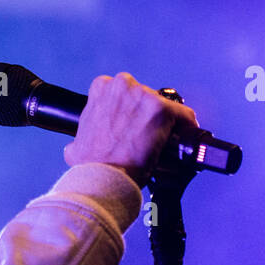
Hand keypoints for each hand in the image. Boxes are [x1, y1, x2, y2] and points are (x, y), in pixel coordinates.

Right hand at [62, 72, 199, 185]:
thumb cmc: (92, 164)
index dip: (131, 109)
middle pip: (146, 96)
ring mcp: (143, 96)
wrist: (104, 178)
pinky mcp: (162, 110)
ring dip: (166, 122)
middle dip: (147, 114)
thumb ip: (83, 136)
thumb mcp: (77, 144)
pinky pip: (184, 116)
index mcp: (101, 89)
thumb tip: (81, 145)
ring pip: (165, 105)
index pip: (125, 92)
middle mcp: (122, 86)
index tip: (134, 123)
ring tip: (162, 142)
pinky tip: (184, 140)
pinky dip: (187, 127)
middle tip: (146, 135)